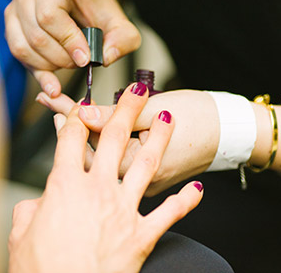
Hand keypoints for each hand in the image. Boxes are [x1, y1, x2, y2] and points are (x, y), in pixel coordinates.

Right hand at [4, 0, 139, 96]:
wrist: (79, 4)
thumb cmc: (96, 11)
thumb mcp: (119, 22)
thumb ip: (124, 39)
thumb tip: (105, 58)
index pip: (50, 16)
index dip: (68, 41)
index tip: (85, 58)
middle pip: (37, 36)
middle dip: (62, 58)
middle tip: (81, 63)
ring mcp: (14, 11)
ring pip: (24, 49)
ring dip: (50, 66)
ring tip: (69, 63)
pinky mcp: (10, 30)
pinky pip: (19, 56)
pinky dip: (38, 73)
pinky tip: (53, 85)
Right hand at [8, 84, 203, 272]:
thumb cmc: (41, 271)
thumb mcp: (20, 235)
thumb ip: (29, 210)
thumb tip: (36, 203)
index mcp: (64, 186)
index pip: (71, 140)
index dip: (77, 117)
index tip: (83, 104)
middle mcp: (97, 190)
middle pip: (113, 139)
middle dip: (126, 109)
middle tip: (137, 90)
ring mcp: (123, 210)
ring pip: (146, 164)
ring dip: (159, 139)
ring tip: (168, 118)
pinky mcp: (143, 234)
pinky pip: (170, 212)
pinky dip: (186, 200)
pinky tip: (198, 188)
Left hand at [37, 89, 219, 195]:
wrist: (231, 133)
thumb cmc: (201, 120)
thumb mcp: (157, 110)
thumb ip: (118, 115)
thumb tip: (83, 113)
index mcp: (137, 166)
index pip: (92, 139)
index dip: (70, 115)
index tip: (53, 99)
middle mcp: (136, 180)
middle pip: (91, 150)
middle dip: (69, 123)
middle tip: (50, 102)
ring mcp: (141, 181)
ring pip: (102, 156)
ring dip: (84, 132)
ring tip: (64, 112)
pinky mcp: (146, 176)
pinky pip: (117, 159)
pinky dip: (103, 140)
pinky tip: (94, 127)